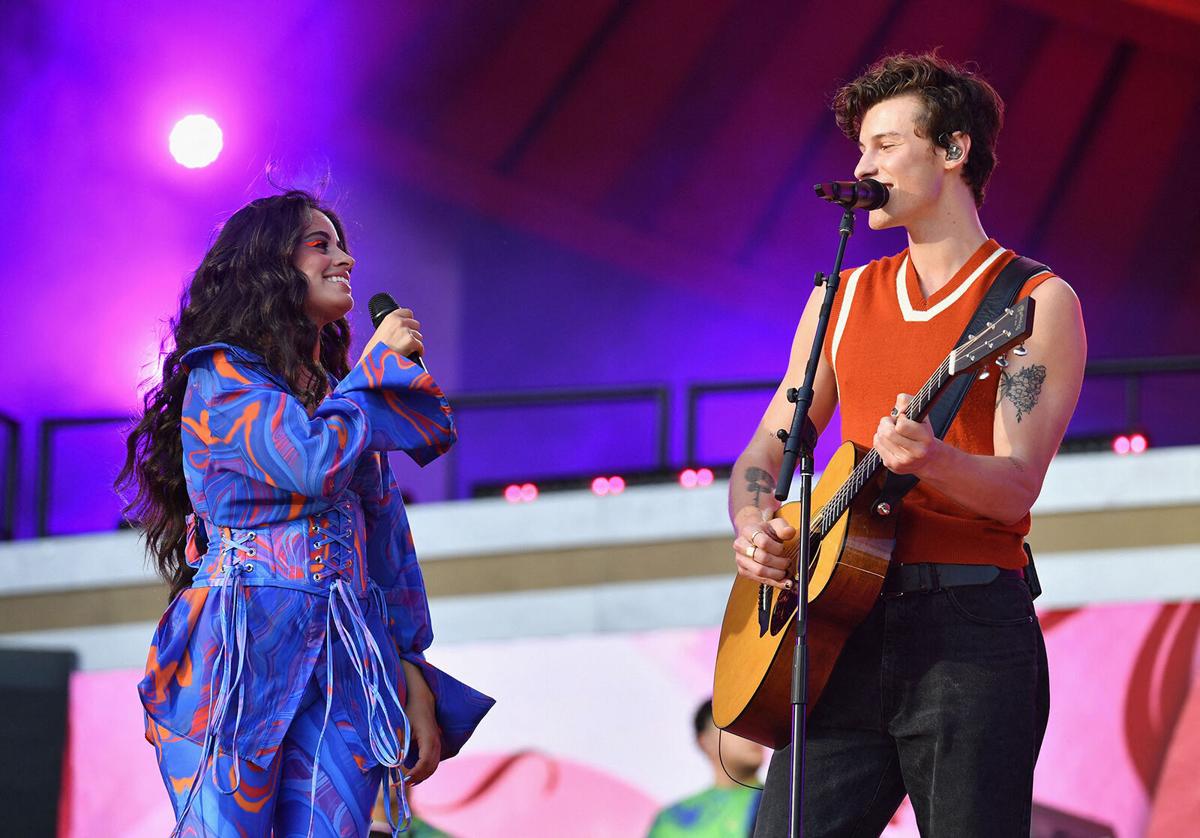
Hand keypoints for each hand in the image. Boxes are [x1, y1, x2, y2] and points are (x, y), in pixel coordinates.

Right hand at [358, 308, 423, 365]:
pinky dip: (419, 352)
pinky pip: (420, 346)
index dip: (409, 321)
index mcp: (390, 317)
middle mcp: (399, 322)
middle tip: (407, 342)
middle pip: (416, 324)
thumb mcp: (380, 332)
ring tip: (407, 350)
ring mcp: (405, 331)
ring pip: (419, 336)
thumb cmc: (374, 350)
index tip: (409, 327)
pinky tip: (413, 355)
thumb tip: (400, 332)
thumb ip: (391, 328)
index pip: (407, 312)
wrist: (373, 361)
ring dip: (415, 343)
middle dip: (413, 333)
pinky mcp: (410, 341)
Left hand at [399, 658, 440, 784]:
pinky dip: (424, 771)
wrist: (421, 698)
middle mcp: (436, 741)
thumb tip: (391, 763)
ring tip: (404, 782)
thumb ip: (397, 743)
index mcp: (428, 737)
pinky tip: (411, 774)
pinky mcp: (435, 744)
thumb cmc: (409, 710)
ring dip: (421, 776)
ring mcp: (437, 743)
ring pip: (433, 766)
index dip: (414, 774)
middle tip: (399, 785)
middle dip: (417, 778)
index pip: (425, 762)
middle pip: (431, 767)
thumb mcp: (401, 726)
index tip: (400, 781)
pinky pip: (433, 762)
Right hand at [732, 506, 796, 589]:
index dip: (777, 548)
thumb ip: (783, 528)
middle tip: (788, 562)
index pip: (763, 542)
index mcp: (748, 531)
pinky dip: (774, 582)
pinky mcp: (743, 571)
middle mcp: (741, 545)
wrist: (753, 537)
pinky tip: (784, 582)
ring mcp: (740, 559)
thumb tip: (790, 532)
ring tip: (786, 571)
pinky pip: (759, 580)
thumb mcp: (776, 525)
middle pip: (762, 558)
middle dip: (779, 563)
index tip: (783, 548)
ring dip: (777, 574)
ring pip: (760, 571)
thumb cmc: (766, 532)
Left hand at [874, 393, 940, 475]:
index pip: (902, 425)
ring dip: (882, 430)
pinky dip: (879, 439)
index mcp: (926, 438)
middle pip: (888, 433)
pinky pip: (877, 445)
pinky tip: (889, 440)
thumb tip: (899, 403)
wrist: (926, 458)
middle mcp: (917, 453)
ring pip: (880, 438)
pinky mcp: (893, 466)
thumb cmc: (921, 432)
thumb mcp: (920, 415)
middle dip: (887, 423)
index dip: (901, 418)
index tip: (905, 419)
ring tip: (891, 431)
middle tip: (892, 422)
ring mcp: (904, 461)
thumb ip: (908, 402)